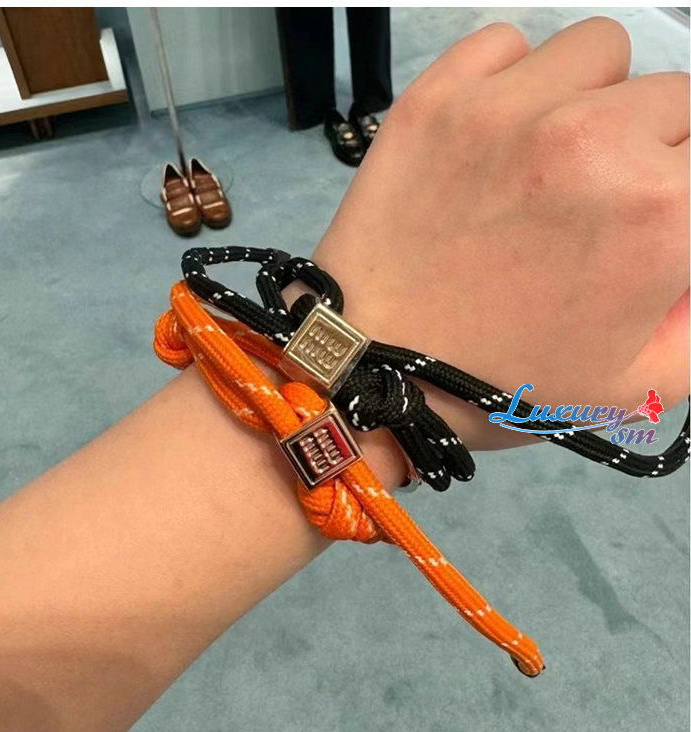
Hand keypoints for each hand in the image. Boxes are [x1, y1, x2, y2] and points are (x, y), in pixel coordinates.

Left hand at [314, 17, 688, 450]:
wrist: (375, 372)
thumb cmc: (503, 384)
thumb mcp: (638, 382)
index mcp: (659, 209)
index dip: (684, 192)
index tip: (659, 211)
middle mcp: (593, 137)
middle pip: (672, 99)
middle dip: (654, 150)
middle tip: (601, 203)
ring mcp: (507, 109)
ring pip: (597, 53)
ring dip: (592, 98)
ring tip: (552, 158)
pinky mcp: (437, 100)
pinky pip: (505, 45)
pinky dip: (513, 79)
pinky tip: (496, 136)